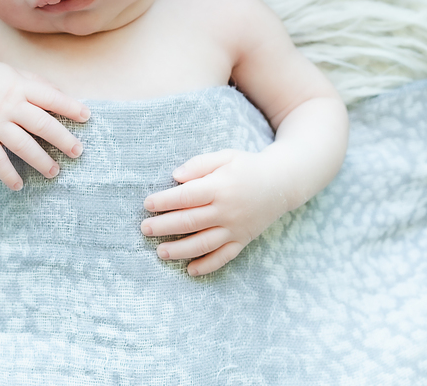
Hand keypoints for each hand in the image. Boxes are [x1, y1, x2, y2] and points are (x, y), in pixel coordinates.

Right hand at [0, 60, 88, 190]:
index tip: (86, 117)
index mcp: (19, 86)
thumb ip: (35, 82)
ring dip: (41, 160)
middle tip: (78, 152)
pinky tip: (18, 185)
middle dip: (62, 139)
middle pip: (41, 124)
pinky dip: (7, 173)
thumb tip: (62, 94)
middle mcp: (9, 105)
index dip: (70, 107)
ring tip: (55, 172)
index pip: (50, 97)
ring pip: (22, 145)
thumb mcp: (10, 72)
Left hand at [141, 149, 295, 276]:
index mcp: (220, 186)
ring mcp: (236, 228)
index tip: (148, 204)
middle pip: (190, 222)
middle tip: (145, 229)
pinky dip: (208, 266)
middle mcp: (227, 210)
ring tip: (160, 252)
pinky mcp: (243, 240)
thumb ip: (199, 164)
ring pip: (204, 243)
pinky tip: (190, 270)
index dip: (165, 201)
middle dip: (164, 226)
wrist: (282, 183)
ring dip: (180, 250)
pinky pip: (224, 257)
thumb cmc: (247, 167)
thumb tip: (175, 176)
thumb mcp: (225, 156)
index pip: (187, 196)